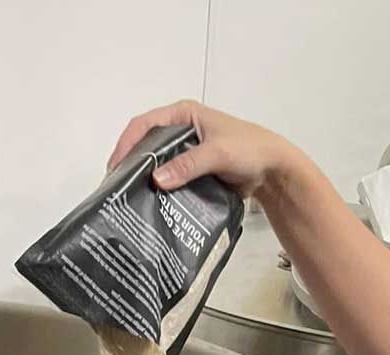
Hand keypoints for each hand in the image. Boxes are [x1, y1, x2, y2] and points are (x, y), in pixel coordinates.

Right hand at [106, 99, 300, 197]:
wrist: (274, 170)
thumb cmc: (251, 150)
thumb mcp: (218, 153)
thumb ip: (188, 165)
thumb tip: (157, 178)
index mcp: (184, 115)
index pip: (144, 125)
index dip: (127, 144)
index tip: (115, 166)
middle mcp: (181, 131)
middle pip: (146, 145)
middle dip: (131, 164)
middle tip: (117, 186)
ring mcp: (186, 151)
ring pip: (157, 164)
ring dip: (145, 178)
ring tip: (129, 197)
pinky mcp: (192, 170)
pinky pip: (171, 178)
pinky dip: (161, 189)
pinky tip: (152, 203)